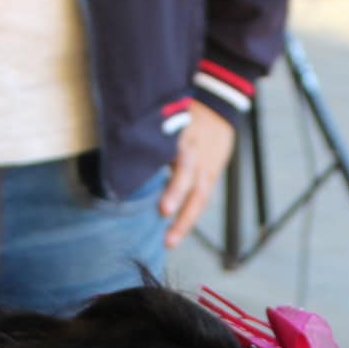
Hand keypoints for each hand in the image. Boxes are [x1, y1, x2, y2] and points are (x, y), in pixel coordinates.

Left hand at [159, 101, 236, 248]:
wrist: (221, 106)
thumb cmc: (186, 111)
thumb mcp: (172, 117)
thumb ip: (156, 138)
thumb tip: (128, 157)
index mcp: (188, 139)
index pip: (182, 162)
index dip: (175, 186)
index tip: (163, 207)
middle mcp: (200, 156)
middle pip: (193, 186)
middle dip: (180, 208)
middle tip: (166, 226)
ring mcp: (209, 168)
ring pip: (200, 198)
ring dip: (185, 222)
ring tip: (170, 241)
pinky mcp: (213, 175)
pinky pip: (201, 199)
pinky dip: (189, 215)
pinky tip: (176, 232)